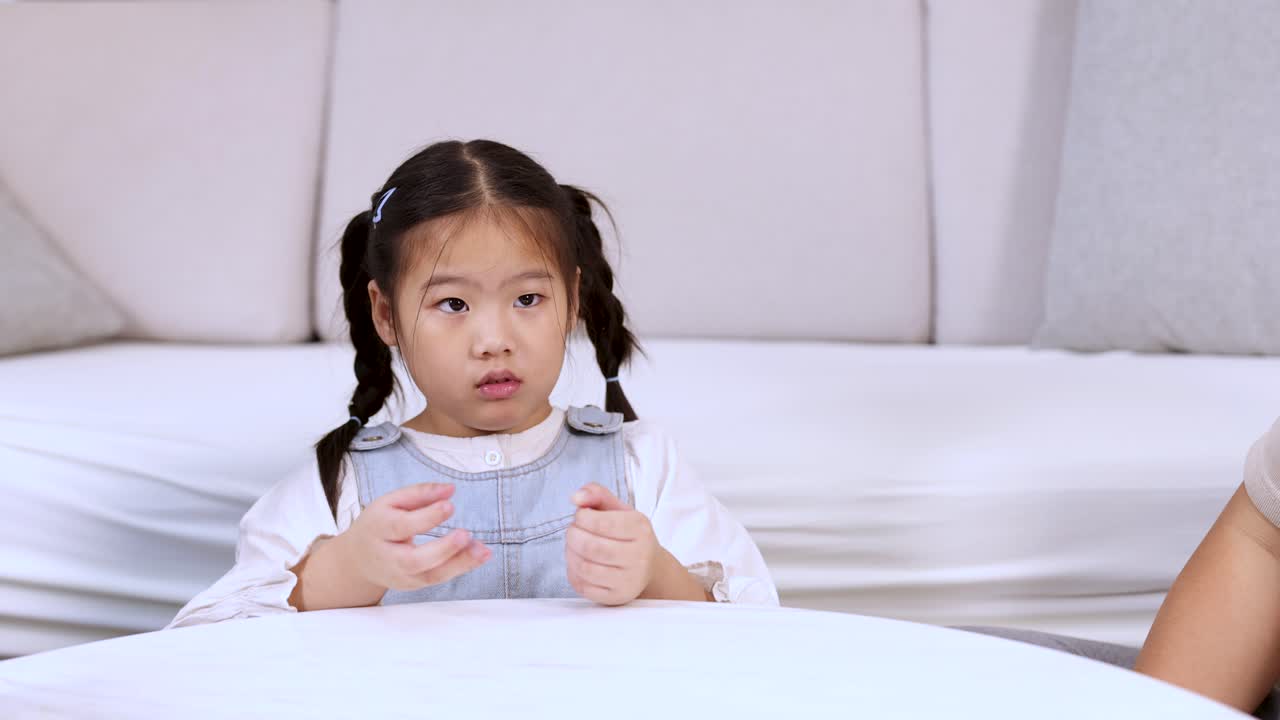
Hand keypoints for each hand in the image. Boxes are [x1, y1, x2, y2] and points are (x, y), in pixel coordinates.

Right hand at [337, 482, 490, 592]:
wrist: (359, 560)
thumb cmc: (378, 525)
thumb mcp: (391, 502)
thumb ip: (420, 493)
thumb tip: (450, 489)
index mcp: (379, 529)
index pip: (401, 526)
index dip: (426, 517)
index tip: (449, 506)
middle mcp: (388, 558)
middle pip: (415, 560)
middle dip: (443, 549)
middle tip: (465, 535)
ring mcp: (402, 576)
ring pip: (431, 575)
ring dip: (460, 563)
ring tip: (482, 550)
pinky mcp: (415, 585)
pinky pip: (440, 578)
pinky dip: (462, 567)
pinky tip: (480, 555)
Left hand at [565, 483, 658, 605]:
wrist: (649, 567)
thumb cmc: (629, 535)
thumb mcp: (618, 509)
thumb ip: (597, 494)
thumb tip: (576, 497)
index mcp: (640, 529)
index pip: (602, 523)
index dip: (582, 517)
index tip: (581, 516)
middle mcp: (639, 556)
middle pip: (591, 547)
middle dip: (573, 536)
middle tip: (573, 531)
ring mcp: (628, 580)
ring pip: (585, 568)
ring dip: (570, 554)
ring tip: (574, 546)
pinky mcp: (616, 597)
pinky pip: (583, 586)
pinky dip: (573, 572)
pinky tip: (578, 562)